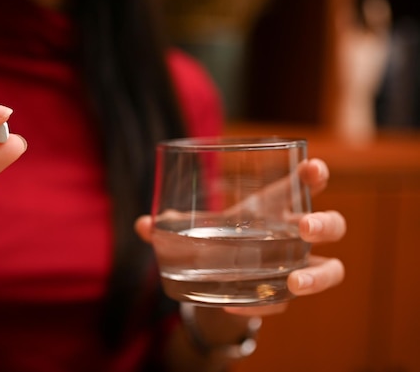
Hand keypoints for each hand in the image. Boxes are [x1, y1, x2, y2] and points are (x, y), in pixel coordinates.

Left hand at [135, 158, 345, 316]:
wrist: (221, 275)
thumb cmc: (221, 237)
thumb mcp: (202, 226)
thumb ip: (173, 225)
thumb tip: (143, 224)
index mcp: (276, 205)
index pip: (307, 184)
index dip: (315, 174)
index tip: (312, 167)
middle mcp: (295, 234)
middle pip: (333, 225)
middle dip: (324, 223)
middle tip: (303, 227)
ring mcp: (297, 265)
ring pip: (331, 268)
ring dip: (318, 275)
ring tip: (295, 280)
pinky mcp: (282, 294)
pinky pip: (285, 303)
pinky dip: (264, 306)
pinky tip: (236, 306)